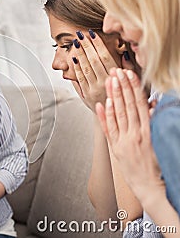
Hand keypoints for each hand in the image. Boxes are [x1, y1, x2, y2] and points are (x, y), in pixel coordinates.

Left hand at [72, 31, 133, 112]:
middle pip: (94, 61)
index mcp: (116, 78)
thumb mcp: (133, 83)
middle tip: (80, 35)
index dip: (98, 45)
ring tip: (76, 43)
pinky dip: (76, 69)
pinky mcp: (86, 95)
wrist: (114, 116)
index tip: (92, 34)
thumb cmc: (124, 96)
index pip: (106, 57)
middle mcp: (105, 83)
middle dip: (86, 46)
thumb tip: (124, 53)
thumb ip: (128, 68)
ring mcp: (94, 89)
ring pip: (85, 69)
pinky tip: (73, 59)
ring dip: (79, 55)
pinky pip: (80, 79)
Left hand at [95, 68, 164, 203]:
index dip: (133, 87)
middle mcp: (135, 134)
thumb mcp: (159, 140)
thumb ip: (153, 122)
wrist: (151, 187)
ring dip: (112, 96)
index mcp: (148, 131)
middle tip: (116, 71)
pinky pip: (108, 130)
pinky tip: (100, 104)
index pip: (139, 104)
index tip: (129, 74)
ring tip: (109, 81)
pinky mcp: (116, 149)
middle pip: (126, 105)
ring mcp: (124, 141)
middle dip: (121, 87)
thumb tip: (152, 104)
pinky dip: (103, 116)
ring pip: (117, 114)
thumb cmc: (157, 165)